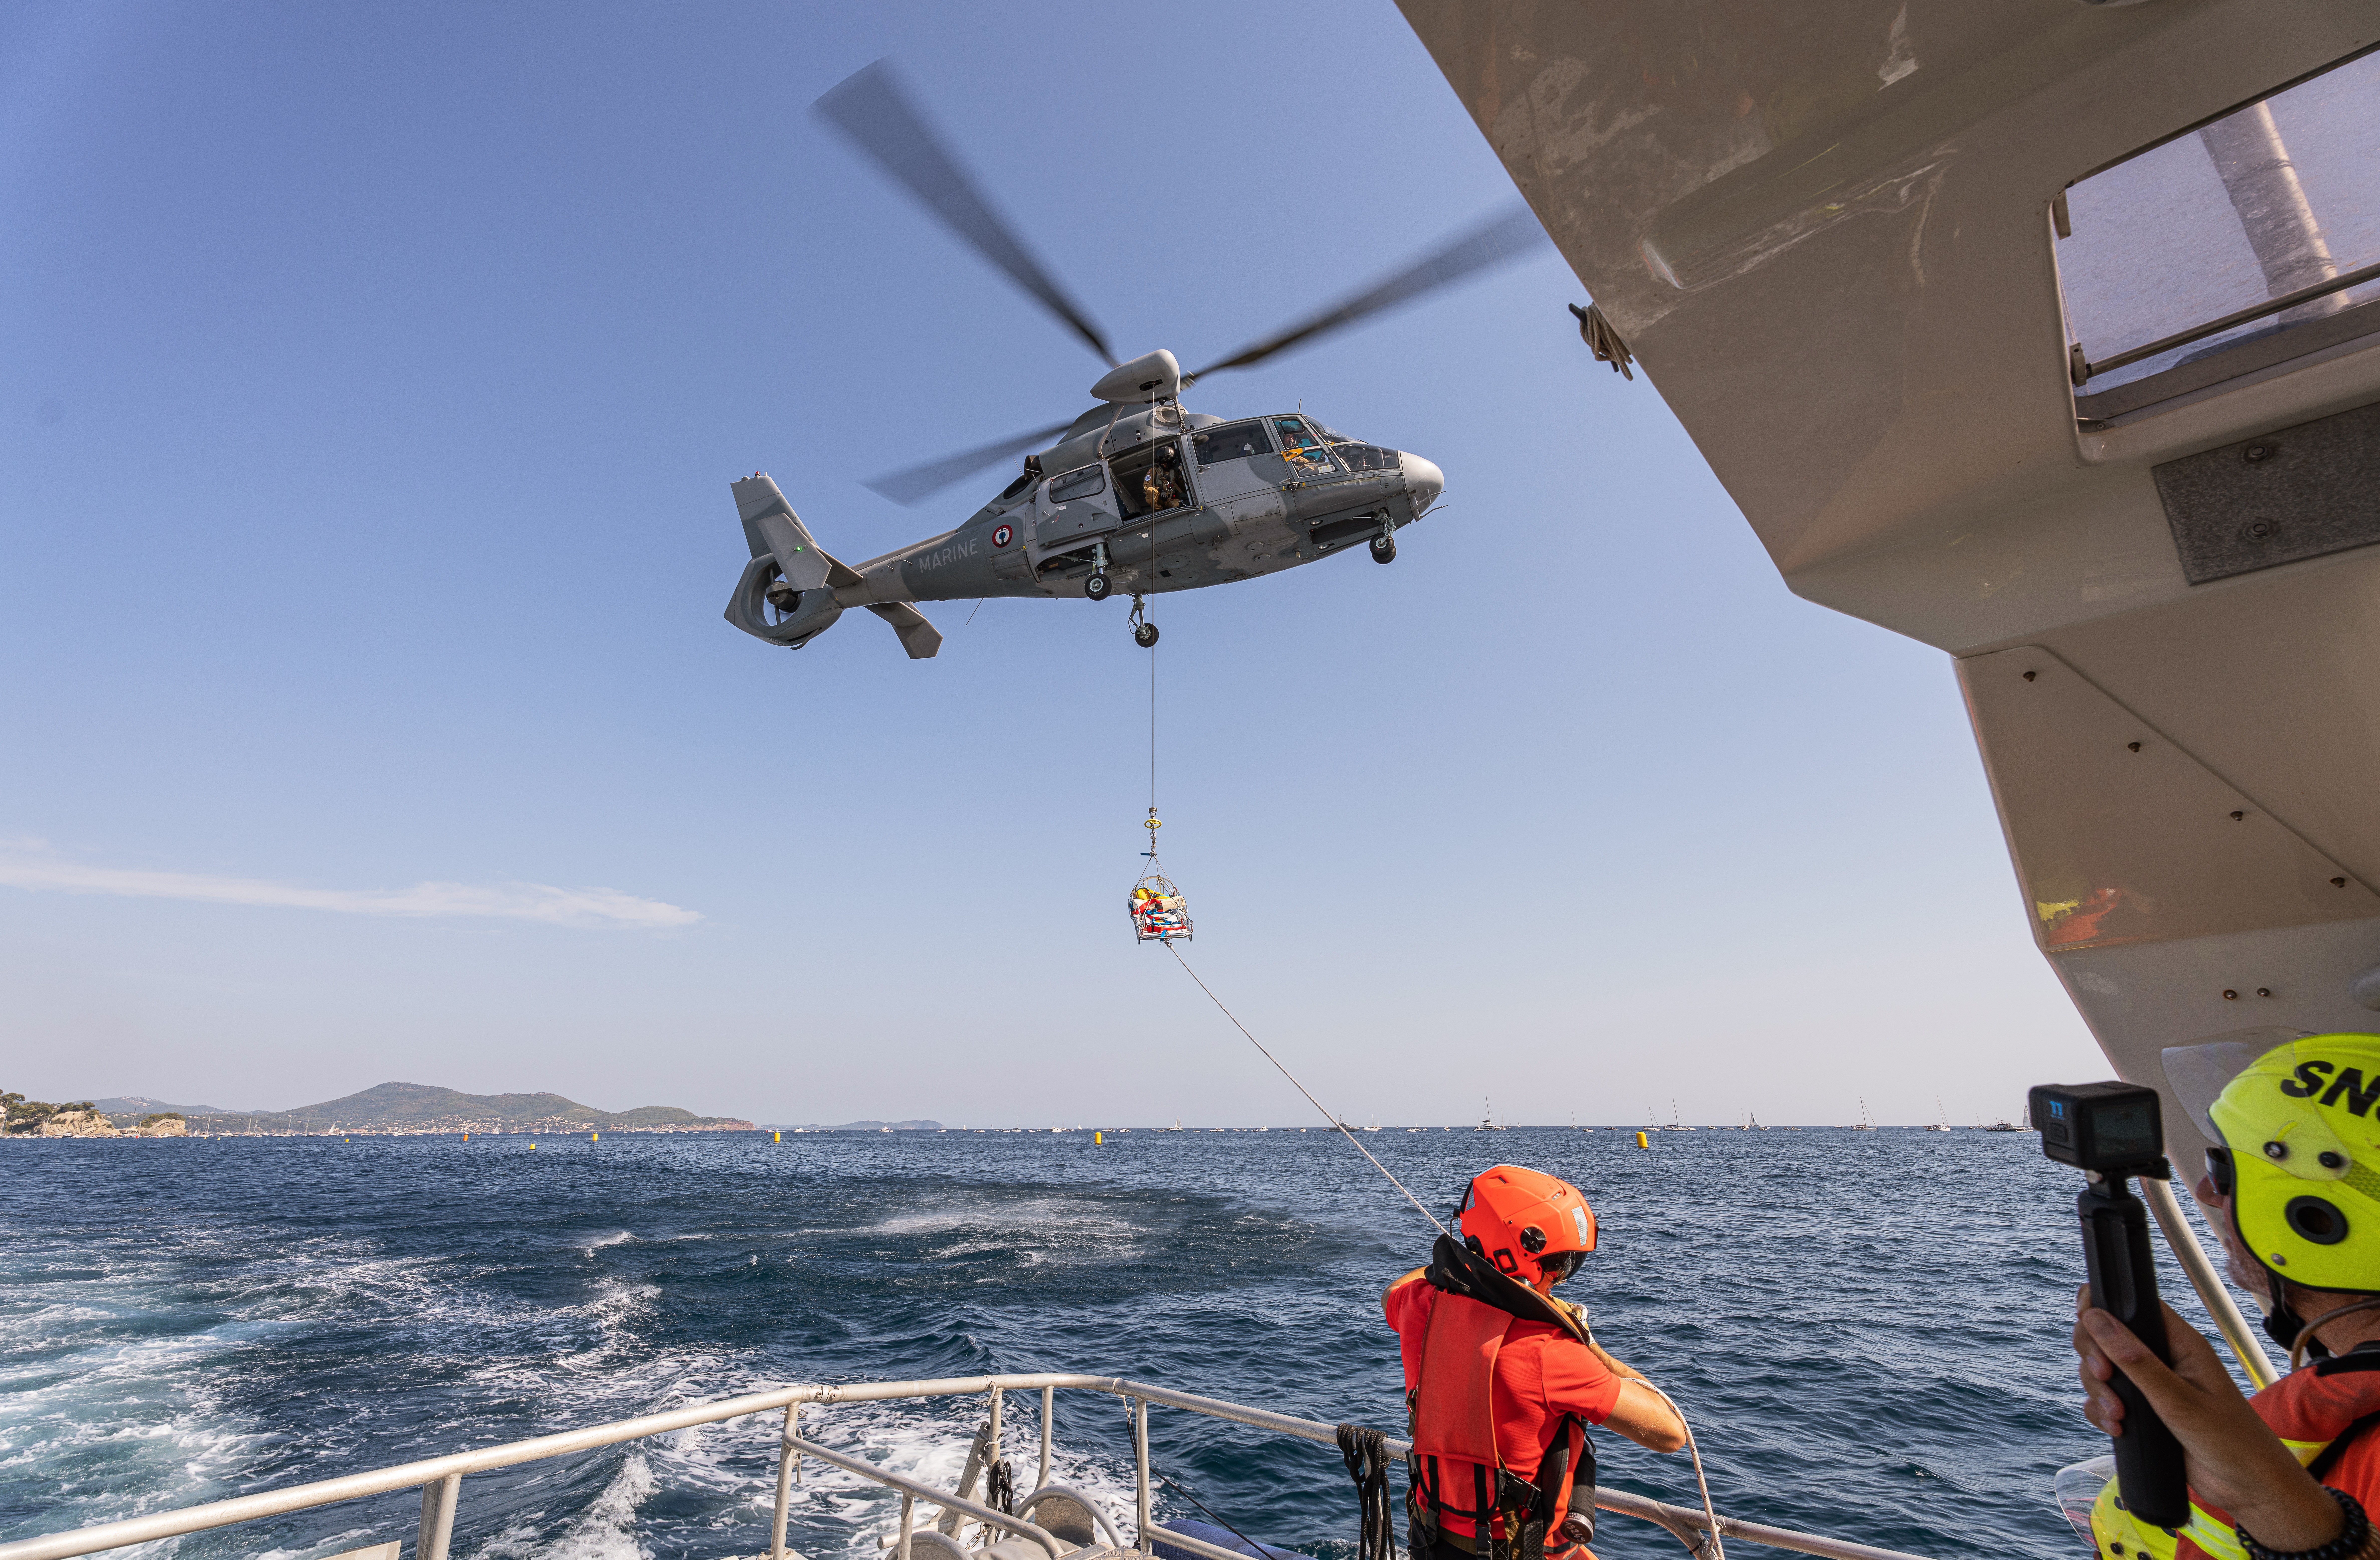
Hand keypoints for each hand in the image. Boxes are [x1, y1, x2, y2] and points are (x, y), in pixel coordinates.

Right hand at [2073, 1288, 2338, 1547]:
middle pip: (2105, 1336)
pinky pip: (2103, 1401)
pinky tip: (2117, 1427)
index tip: (2087, 1327)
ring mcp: (2149, 1386)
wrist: (2247, 1488)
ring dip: (2099, 1391)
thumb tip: (2096, 1319)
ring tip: (2118, 1416)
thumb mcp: (2180, 1400)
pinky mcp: (2142, 1412)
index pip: (2132, 1305)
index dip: (2102, 1307)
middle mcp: (2162, 1359)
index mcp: (2179, 1343)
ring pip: (2100, 1370)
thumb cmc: (2230, 1440)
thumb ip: (2136, 1360)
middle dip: (2094, 1356)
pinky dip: (2101, 1412)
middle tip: (2104, 1377)